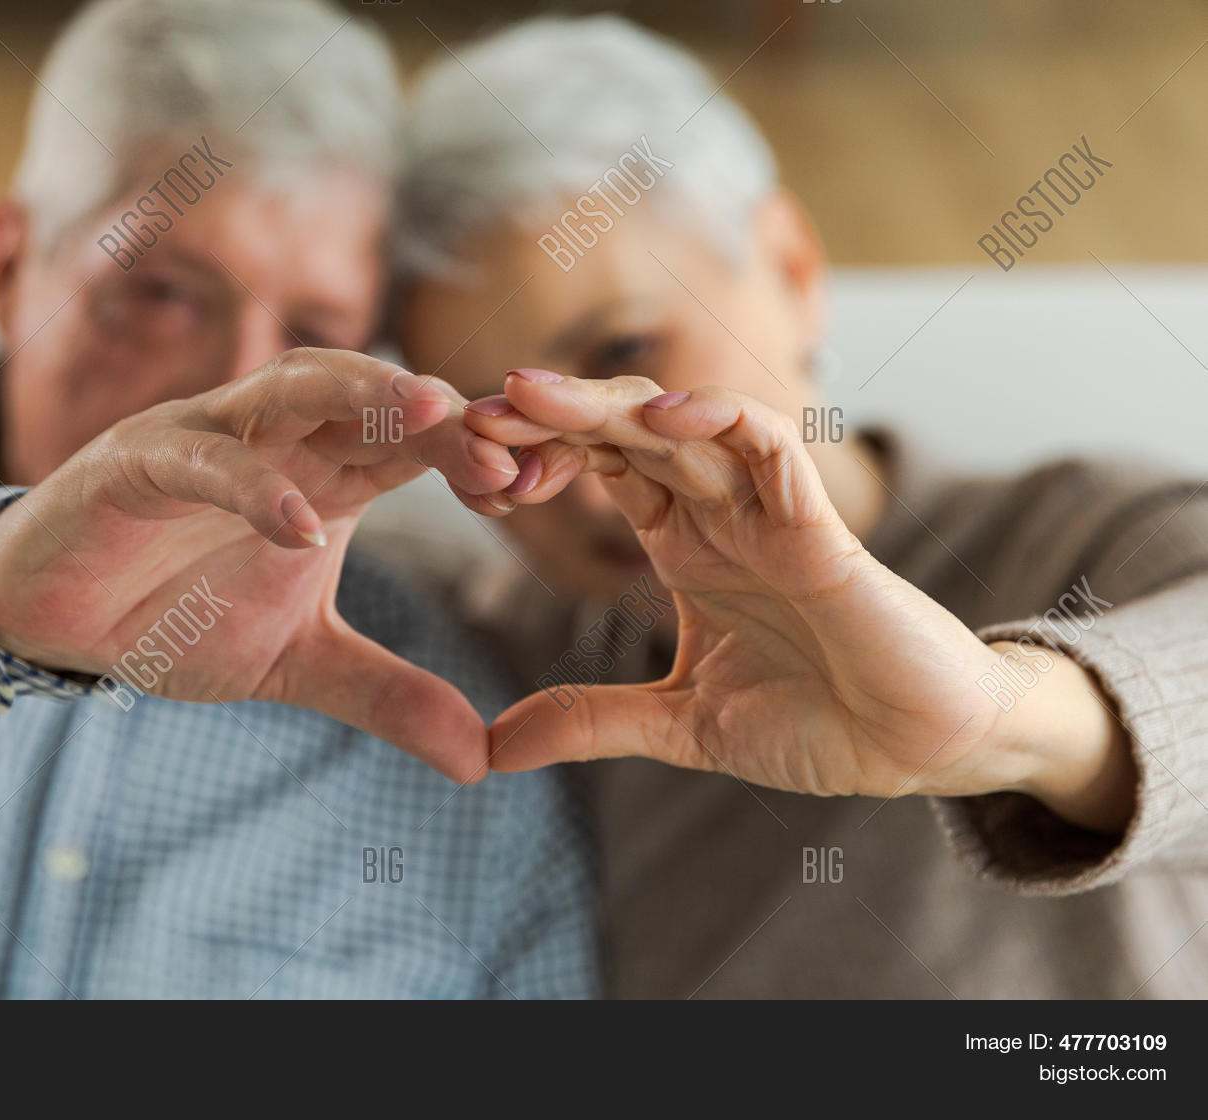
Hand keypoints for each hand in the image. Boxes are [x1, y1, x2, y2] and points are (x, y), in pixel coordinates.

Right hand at [0, 349, 522, 780]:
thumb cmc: (175, 616)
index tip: (538, 491)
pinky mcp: (135, 461)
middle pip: (371, 397)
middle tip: (508, 452)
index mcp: (324, 472)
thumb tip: (481, 762)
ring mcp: (205, 437)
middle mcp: (274, 438)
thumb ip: (386, 695)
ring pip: (292, 385)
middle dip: (441, 415)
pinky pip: (201, 457)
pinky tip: (298, 527)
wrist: (56, 619)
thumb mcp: (298, 664)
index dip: (476, 457)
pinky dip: (250, 485)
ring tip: (431, 418)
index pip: (417, 444)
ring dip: (363, 394)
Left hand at [465, 373, 1134, 830]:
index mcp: (685, 545)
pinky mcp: (823, 530)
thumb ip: (592, 721)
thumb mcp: (681, 725)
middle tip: (471, 411)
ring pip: (685, 425)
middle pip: (627, 432)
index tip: (465, 467)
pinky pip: (774, 449)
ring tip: (533, 396)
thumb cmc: (815, 721)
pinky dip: (722, 423)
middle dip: (551, 415)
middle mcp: (721, 514)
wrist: (917, 749)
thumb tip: (490, 748)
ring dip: (609, 404)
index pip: (601, 468)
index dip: (536, 455)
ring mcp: (770, 513)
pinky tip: (662, 420)